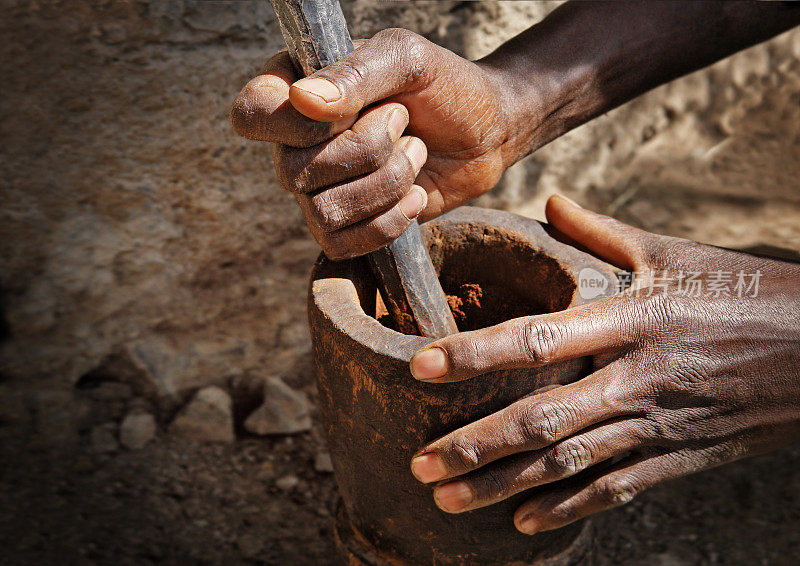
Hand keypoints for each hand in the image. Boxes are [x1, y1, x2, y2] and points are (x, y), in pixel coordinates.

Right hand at [230, 29, 516, 258]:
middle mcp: (296, 144)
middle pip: (292, 172)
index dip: (294, 125)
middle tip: (404, 121)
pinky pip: (341, 244)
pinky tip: (415, 196)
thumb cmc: (443, 86)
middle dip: (367, 150)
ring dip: (387, 183)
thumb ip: (356, 74)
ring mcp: (318, 189)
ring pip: (323, 212)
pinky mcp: (345, 226)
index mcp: (295, 90)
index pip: (251, 114)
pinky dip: (388, 223)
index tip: (348, 111)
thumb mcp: (407, 60)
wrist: (485, 133)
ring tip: (415, 153)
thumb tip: (302, 101)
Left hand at [407, 195, 799, 534]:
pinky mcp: (678, 457)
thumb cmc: (742, 290)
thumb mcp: (674, 253)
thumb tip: (550, 203)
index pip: (538, 338)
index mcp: (630, 319)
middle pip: (543, 419)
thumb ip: (602, 232)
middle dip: (476, 445)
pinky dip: (566, 508)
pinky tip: (521, 522)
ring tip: (446, 500)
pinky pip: (615, 489)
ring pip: (569, 464)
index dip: (475, 354)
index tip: (420, 367)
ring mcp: (657, 424)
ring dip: (504, 486)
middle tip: (420, 464)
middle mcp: (636, 378)